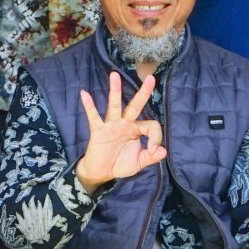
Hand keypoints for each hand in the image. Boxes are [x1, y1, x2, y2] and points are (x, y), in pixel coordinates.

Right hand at [74, 71, 165, 188]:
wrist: (102, 172)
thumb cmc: (120, 164)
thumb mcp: (139, 162)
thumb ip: (152, 157)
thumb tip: (163, 150)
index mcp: (136, 130)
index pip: (151, 125)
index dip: (156, 137)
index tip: (153, 149)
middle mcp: (125, 124)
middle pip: (135, 105)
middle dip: (143, 92)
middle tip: (151, 78)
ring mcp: (111, 126)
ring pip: (114, 106)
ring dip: (115, 90)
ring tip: (114, 75)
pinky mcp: (99, 131)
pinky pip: (94, 117)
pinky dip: (89, 106)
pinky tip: (84, 94)